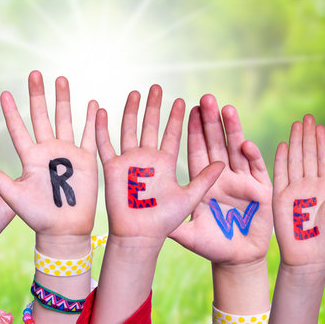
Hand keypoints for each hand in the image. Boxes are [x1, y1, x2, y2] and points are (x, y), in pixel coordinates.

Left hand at [0, 71, 97, 253]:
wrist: (63, 231)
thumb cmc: (37, 217)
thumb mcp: (12, 196)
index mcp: (29, 157)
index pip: (18, 129)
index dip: (11, 112)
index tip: (3, 93)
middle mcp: (48, 151)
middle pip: (43, 116)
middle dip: (39, 95)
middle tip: (35, 73)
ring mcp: (68, 154)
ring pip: (66, 119)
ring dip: (64, 100)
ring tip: (62, 79)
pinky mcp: (86, 161)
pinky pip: (90, 136)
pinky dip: (93, 121)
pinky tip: (94, 104)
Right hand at [95, 85, 223, 252]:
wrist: (140, 236)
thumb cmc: (164, 221)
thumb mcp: (190, 197)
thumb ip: (204, 179)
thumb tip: (222, 162)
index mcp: (165, 163)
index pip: (171, 134)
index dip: (176, 118)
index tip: (183, 101)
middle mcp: (147, 159)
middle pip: (150, 126)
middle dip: (154, 107)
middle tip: (158, 87)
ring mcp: (128, 162)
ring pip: (129, 130)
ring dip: (131, 111)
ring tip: (135, 93)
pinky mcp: (112, 168)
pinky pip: (105, 145)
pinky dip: (102, 128)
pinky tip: (101, 111)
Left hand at [170, 94, 272, 266]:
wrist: (238, 260)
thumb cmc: (212, 245)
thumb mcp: (188, 232)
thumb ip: (172, 220)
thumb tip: (145, 211)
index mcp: (205, 182)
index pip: (198, 150)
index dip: (194, 130)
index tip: (188, 108)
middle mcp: (223, 177)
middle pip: (216, 144)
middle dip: (212, 122)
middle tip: (206, 98)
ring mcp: (243, 181)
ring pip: (236, 150)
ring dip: (232, 130)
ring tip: (227, 109)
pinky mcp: (261, 189)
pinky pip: (256, 169)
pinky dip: (252, 156)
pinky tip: (246, 144)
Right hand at [272, 114, 324, 269]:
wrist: (308, 258)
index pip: (324, 160)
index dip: (322, 143)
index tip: (321, 127)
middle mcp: (310, 185)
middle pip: (308, 155)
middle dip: (308, 136)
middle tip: (308, 117)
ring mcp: (294, 190)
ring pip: (295, 161)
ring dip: (295, 142)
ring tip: (297, 124)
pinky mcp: (280, 198)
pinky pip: (280, 175)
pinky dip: (281, 160)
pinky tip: (282, 144)